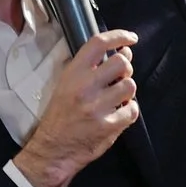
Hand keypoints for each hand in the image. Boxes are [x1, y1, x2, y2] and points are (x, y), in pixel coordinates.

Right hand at [12, 28, 140, 186]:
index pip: (98, 43)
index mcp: (72, 74)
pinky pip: (133, 110)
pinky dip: (129, 111)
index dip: (119, 36)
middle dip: (126, 69)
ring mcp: (97, 107)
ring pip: (130, 86)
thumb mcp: (65, 85)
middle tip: (119, 77)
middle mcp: (84, 87)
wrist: (53, 150)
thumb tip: (120, 53)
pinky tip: (119, 114)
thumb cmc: (60, 117)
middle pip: (121, 62)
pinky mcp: (108, 126)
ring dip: (127, 91)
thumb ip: (88, 69)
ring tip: (117, 98)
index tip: (131, 39)